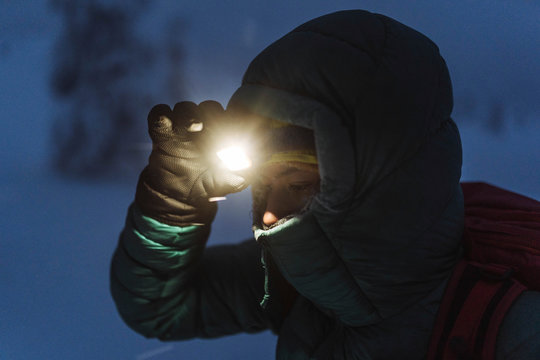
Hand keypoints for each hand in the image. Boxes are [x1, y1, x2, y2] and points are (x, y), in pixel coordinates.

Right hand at [135, 101, 248, 225]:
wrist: (178, 198)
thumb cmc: (207, 187)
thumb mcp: (227, 185)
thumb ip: (238, 178)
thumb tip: (247, 169)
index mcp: (223, 135)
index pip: (231, 116)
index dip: (234, 118)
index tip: (234, 128)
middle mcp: (204, 127)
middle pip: (208, 107)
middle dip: (212, 113)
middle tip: (214, 125)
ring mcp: (182, 127)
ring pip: (185, 107)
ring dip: (189, 114)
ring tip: (194, 127)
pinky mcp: (162, 133)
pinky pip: (159, 114)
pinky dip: (161, 115)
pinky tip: (166, 125)